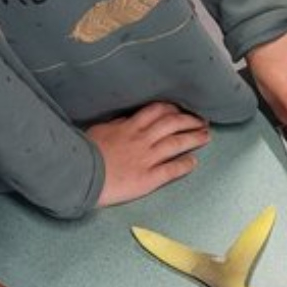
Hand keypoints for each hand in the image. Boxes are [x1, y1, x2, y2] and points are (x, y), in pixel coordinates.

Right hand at [89, 103, 209, 205]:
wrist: (80, 174)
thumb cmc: (84, 152)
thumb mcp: (99, 131)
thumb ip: (116, 125)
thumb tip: (127, 119)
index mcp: (128, 127)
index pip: (156, 111)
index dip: (173, 109)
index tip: (182, 109)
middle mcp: (141, 140)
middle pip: (172, 124)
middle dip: (189, 121)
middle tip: (202, 121)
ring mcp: (146, 158)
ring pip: (176, 143)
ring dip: (194, 138)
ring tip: (206, 136)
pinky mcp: (148, 178)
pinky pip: (172, 169)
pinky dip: (185, 165)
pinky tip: (194, 162)